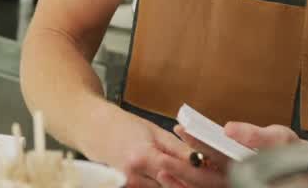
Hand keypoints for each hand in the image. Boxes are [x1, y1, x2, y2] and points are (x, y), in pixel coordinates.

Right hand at [80, 104, 213, 187]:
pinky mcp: (128, 187)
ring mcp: (129, 184)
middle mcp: (134, 176)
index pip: (177, 172)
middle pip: (171, 187)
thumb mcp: (154, 131)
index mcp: (143, 157)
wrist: (94, 130)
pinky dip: (165, 184)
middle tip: (210, 178)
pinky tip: (175, 179)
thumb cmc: (124, 125)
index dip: (196, 174)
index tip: (213, 171)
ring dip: (178, 184)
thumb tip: (202, 159)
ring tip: (193, 178)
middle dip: (189, 183)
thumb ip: (178, 148)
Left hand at [171, 122, 300, 187]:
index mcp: (246, 166)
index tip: (181, 129)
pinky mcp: (227, 184)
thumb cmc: (289, 150)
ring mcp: (230, 184)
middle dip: (180, 167)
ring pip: (200, 187)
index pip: (216, 155)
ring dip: (179, 180)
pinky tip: (171, 178)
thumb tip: (228, 129)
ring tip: (159, 169)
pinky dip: (185, 185)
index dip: (197, 142)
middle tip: (159, 158)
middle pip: (203, 178)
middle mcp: (235, 180)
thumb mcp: (279, 139)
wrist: (300, 172)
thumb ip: (254, 136)